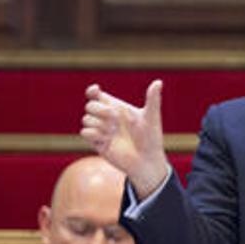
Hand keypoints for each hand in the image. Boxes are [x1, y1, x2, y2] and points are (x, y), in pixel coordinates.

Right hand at [80, 81, 168, 197]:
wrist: (147, 161)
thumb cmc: (151, 139)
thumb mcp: (151, 118)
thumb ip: (153, 100)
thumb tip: (158, 81)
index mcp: (117, 108)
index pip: (97, 95)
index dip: (92, 91)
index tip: (96, 90)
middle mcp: (107, 119)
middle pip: (90, 105)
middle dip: (100, 109)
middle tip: (115, 118)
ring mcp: (101, 131)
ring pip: (86, 119)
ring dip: (100, 124)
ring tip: (114, 132)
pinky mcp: (98, 143)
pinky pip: (85, 133)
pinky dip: (95, 134)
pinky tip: (108, 139)